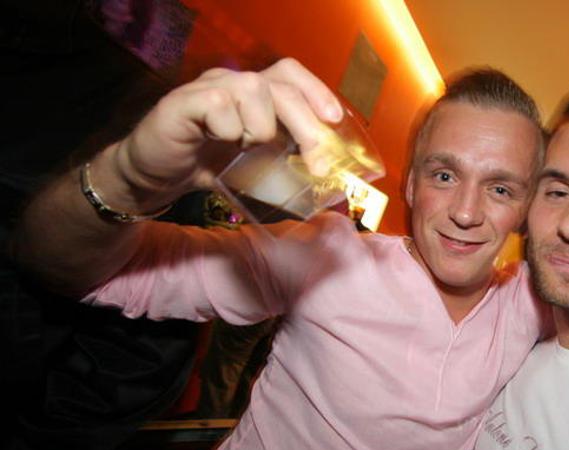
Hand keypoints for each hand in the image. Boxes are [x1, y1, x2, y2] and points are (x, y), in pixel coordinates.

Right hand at [105, 58, 342, 210]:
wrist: (154, 177)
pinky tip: (217, 142)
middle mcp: (232, 82)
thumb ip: (285, 158)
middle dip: (307, 126)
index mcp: (252, 94)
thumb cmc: (208, 166)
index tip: (335, 119)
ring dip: (260, 128)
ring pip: (253, 90)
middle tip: (316, 162)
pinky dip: (228, 130)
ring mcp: (207, 89)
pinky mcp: (182, 102)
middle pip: (281, 86)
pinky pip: (219, 104)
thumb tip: (326, 174)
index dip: (315, 91)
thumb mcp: (255, 163)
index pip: (289, 74)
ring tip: (244, 148)